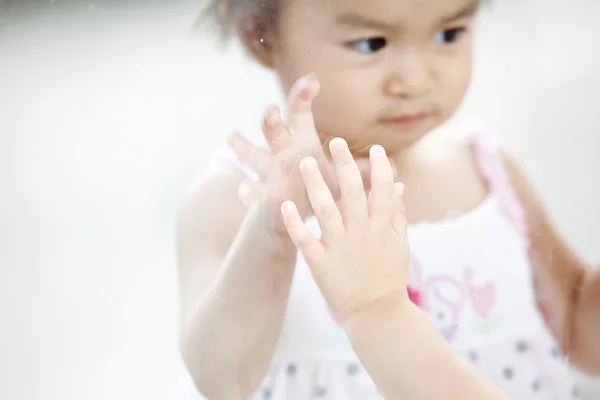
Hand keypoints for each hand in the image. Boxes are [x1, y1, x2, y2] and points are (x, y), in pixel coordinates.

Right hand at [227, 74, 395, 234]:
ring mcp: (268, 172)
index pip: (299, 112)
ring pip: (252, 156)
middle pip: (273, 130)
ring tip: (235, 139)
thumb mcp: (344, 181)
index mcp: (302, 141)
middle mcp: (281, 152)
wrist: (301, 216)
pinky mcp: (261, 195)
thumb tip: (396, 167)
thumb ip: (363, 173)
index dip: (303, 94)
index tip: (311, 80)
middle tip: (273, 111)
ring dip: (245, 148)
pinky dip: (247, 193)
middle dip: (271, 120)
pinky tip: (244, 192)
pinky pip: (250, 193)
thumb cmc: (323, 190)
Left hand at [280, 137, 409, 322]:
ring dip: (315, 184)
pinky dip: (294, 222)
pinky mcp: (321, 264)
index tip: (375, 149)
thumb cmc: (388, 277)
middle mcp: (361, 233)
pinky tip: (285, 204)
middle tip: (334, 142)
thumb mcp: (400, 245)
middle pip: (351, 193)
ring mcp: (340, 248)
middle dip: (344, 165)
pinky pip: (305, 240)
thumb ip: (397, 214)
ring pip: (326, 210)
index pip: (382, 191)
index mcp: (382, 228)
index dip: (379, 168)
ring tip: (304, 162)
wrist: (376, 314)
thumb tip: (398, 185)